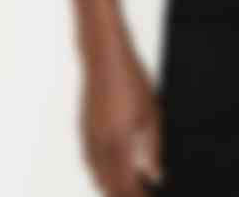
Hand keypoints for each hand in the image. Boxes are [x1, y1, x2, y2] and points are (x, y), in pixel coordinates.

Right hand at [79, 33, 163, 193]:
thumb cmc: (130, 81)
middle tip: (139, 193)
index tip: (147, 196)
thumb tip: (155, 176)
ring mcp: (89, 136)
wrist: (104, 56)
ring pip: (96, 175)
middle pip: (109, 186)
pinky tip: (108, 171)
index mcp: (119, 143)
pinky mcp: (83, 128)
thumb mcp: (151, 115)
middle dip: (123, 195)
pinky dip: (99, 173)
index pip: (126, 186)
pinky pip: (89, 161)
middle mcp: (100, 144)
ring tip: (125, 190)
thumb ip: (153, 149)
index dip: (136, 196)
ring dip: (109, 187)